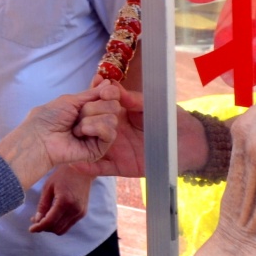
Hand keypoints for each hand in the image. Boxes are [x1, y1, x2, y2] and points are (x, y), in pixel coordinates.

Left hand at [0, 83, 122, 189]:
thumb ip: (92, 94)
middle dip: (95, 107)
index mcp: (90, 109)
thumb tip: (109, 83)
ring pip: (112, 119)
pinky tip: (81, 132)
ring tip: (76, 127)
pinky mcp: (99, 149)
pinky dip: (96, 128)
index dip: (110, 93)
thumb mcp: (71, 100)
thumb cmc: (49, 118)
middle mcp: (97, 121)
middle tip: (78, 114)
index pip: (111, 98)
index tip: (103, 92)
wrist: (40, 137)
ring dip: (91, 119)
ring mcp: (99, 136)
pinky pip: (110, 133)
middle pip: (114, 106)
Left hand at [30, 167, 94, 233]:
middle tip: (35, 221)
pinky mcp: (83, 213)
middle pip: (56, 228)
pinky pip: (68, 225)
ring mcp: (80, 212)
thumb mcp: (48, 187)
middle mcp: (74, 209)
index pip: (50, 221)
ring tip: (43, 219)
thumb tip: (37, 220)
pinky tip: (52, 216)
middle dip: (44, 228)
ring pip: (62, 230)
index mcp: (65, 201)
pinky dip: (59, 224)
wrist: (82, 169)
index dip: (39, 227)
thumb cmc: (63, 175)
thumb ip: (42, 205)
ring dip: (51, 227)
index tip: (31, 229)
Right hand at [84, 99, 216, 179]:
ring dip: (78, 147)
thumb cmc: (172, 119)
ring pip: (91, 148)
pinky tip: (77, 165)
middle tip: (71, 123)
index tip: (78, 98)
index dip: (87, 104)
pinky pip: (102, 168)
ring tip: (64, 145)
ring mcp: (116, 150)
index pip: (98, 109)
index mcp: (119, 115)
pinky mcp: (121, 166)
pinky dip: (89, 168)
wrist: (190, 144)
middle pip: (90, 128)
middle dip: (79, 125)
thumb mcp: (152, 105)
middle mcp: (113, 132)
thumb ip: (133, 99)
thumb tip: (112, 88)